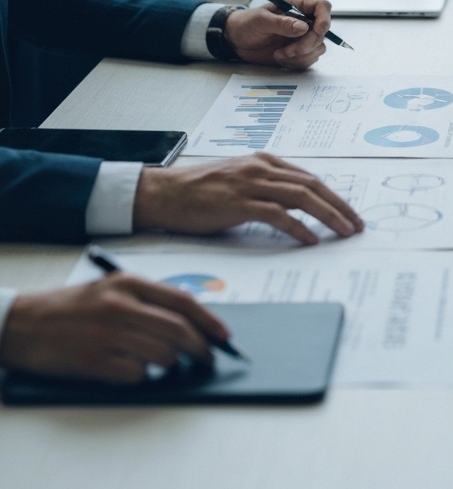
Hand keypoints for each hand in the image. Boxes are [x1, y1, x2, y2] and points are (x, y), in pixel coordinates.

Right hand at [0, 275, 226, 382]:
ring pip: (163, 354)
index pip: (183, 301)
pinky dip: (144, 376)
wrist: (20, 322)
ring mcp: (107, 335)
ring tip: (167, 363)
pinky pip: (136, 374)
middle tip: (208, 358)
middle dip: (201, 347)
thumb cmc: (70, 306)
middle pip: (178, 330)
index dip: (209, 320)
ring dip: (172, 364)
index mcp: (130, 284)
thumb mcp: (111, 289)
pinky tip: (135, 370)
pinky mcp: (93, 362)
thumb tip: (189, 321)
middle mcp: (121, 306)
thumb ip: (147, 299)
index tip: (224, 335)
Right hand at [134, 153, 363, 243]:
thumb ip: (266, 189)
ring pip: (301, 197)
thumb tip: (295, 209)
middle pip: (312, 186)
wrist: (162, 193)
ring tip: (344, 231)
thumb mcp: (239, 182)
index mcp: (265, 162)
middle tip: (357, 224)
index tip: (350, 213)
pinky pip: (276, 214)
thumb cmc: (198, 192)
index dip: (333, 196)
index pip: (309, 178)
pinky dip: (297, 226)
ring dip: (328, 215)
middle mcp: (261, 168)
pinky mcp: (237, 202)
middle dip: (339, 205)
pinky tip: (310, 239)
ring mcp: (250, 183)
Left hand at [224, 0, 330, 68]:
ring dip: (300, 55)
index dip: (324, 19)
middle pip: (322, 31)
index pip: (322, 7)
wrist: (236, 41)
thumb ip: (281, 23)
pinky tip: (280, 58)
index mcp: (298, 6)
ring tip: (279, 54)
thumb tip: (303, 27)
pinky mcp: (299, 52)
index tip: (315, 31)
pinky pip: (309, 60)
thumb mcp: (260, 20)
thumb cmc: (247, 24)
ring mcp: (303, 38)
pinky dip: (296, 62)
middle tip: (288, 50)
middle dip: (307, 44)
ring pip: (318, 48)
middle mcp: (304, 21)